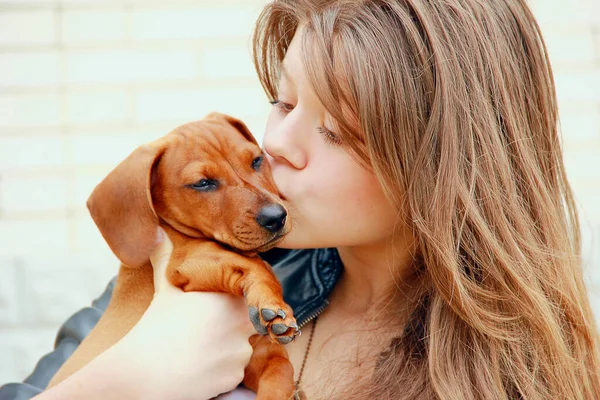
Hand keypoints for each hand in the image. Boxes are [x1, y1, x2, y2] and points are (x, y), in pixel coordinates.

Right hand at [109, 228, 255, 399]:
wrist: (143, 373)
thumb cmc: (154, 329)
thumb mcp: (164, 290)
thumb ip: (165, 257)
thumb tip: (157, 231)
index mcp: (229, 298)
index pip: (251, 294)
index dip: (238, 299)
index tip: (220, 307)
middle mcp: (242, 323)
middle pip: (248, 321)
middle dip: (232, 324)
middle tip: (206, 329)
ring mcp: (240, 352)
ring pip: (241, 346)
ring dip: (227, 347)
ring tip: (198, 348)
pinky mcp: (235, 376)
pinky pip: (234, 370)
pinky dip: (221, 369)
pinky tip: (199, 365)